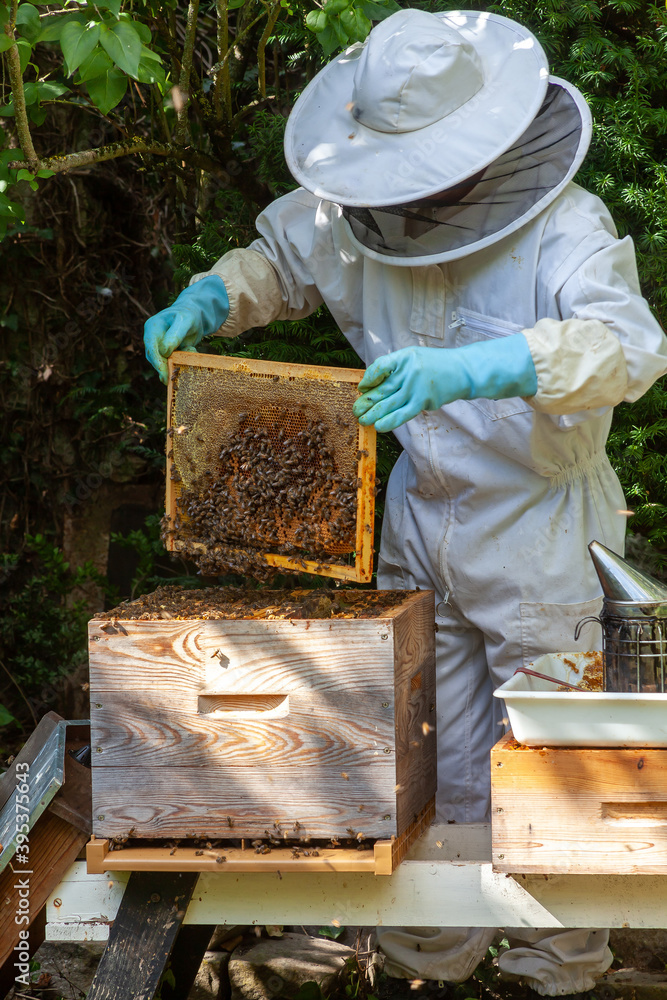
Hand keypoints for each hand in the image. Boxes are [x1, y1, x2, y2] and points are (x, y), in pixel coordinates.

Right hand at [144, 275, 229, 382]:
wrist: (195, 315)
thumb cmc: (189, 314)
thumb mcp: (185, 321)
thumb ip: (175, 335)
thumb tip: (164, 351)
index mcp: (152, 327)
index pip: (151, 347)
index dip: (156, 361)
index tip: (164, 373)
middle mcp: (152, 338)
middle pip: (154, 357)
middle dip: (164, 368)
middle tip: (171, 380)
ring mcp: (159, 346)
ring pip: (163, 362)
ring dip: (175, 363)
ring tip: (190, 351)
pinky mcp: (168, 353)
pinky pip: (172, 362)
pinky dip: (182, 361)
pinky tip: (191, 350)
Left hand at [352, 335, 536, 432]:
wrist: (462, 371)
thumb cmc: (437, 366)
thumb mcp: (416, 359)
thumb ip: (397, 370)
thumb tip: (374, 385)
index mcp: (405, 357)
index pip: (380, 366)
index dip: (369, 378)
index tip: (362, 388)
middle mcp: (409, 370)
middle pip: (382, 388)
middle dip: (367, 401)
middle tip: (355, 410)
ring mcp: (416, 386)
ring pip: (389, 403)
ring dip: (374, 413)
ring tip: (362, 420)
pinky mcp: (423, 400)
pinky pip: (402, 413)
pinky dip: (390, 420)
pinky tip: (379, 426)